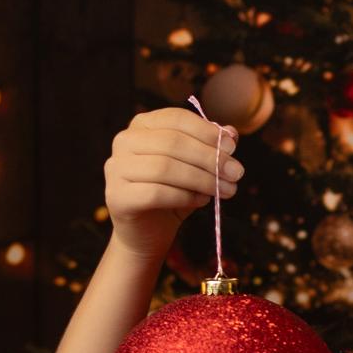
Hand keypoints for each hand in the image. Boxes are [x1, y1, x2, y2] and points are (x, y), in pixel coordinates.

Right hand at [103, 105, 241, 253]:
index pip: (176, 118)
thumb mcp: (195, 168)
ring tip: (224, 190)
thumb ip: (210, 148)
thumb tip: (231, 133)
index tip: (232, 148)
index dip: (207, 131)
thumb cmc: (172, 195)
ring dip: (202, 179)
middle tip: (236, 173)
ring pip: (165, 168)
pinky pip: (156, 193)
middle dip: (210, 158)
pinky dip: (184, 197)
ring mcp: (116, 168)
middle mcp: (124, 141)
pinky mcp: (117, 196)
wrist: (146, 234)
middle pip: (172, 142)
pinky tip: (200, 201)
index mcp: (142, 126)